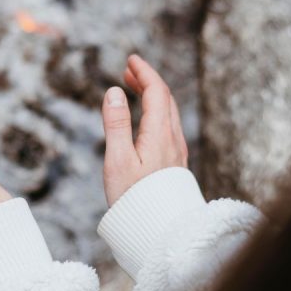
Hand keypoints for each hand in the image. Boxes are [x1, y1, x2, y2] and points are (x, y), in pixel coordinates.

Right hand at [102, 55, 188, 205]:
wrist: (157, 231)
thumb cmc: (133, 199)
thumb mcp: (117, 160)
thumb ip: (116, 124)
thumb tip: (115, 91)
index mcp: (160, 135)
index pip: (156, 92)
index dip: (145, 72)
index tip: (131, 59)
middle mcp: (173, 140)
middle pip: (165, 99)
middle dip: (148, 81)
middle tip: (128, 71)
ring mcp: (176, 152)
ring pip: (169, 113)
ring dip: (153, 96)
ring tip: (134, 89)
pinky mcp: (174, 164)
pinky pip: (168, 127)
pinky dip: (156, 112)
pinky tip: (144, 120)